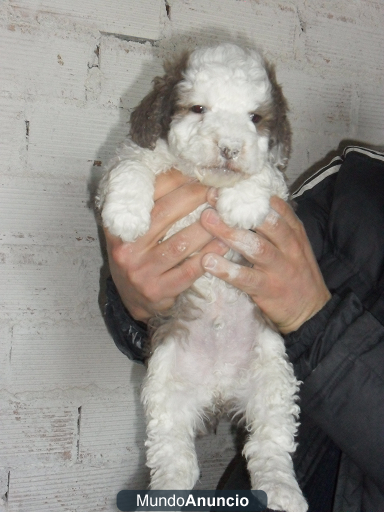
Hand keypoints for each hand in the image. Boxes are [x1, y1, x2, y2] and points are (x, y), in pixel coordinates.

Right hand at [104, 169, 228, 321]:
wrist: (133, 300)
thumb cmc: (138, 256)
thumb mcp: (133, 230)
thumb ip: (148, 204)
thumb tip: (181, 170)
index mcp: (117, 227)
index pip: (146, 195)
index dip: (173, 180)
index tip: (195, 172)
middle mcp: (125, 249)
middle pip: (165, 215)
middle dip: (194, 197)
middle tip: (216, 189)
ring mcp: (141, 272)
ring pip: (181, 243)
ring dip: (207, 227)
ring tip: (225, 214)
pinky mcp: (159, 291)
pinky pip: (189, 270)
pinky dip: (209, 254)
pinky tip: (224, 244)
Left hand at [200, 194, 330, 333]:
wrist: (312, 313)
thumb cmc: (296, 275)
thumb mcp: (293, 246)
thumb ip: (276, 226)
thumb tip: (246, 203)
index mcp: (294, 232)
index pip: (276, 206)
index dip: (251, 194)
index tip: (228, 184)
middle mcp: (289, 247)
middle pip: (266, 222)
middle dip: (238, 209)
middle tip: (213, 198)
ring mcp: (280, 268)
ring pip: (256, 247)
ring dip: (230, 233)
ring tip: (207, 221)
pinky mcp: (270, 290)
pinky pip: (247, 278)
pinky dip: (227, 270)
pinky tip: (207, 262)